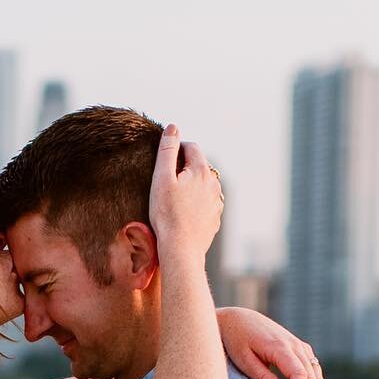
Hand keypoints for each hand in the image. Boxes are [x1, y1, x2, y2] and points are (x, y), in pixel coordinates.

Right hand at [148, 126, 222, 259]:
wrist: (181, 250)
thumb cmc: (167, 215)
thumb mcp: (162, 179)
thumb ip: (167, 151)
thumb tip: (172, 127)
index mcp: (201, 171)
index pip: (191, 147)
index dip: (177, 148)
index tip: (165, 157)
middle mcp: (214, 184)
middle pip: (200, 166)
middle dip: (185, 167)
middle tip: (168, 179)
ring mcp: (216, 203)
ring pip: (205, 186)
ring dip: (192, 186)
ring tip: (176, 197)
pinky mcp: (214, 220)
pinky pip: (206, 205)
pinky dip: (197, 204)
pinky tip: (184, 213)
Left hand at [217, 306, 322, 378]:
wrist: (239, 319)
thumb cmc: (236, 340)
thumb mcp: (242, 358)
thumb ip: (259, 375)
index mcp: (280, 347)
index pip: (299, 375)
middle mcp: (295, 345)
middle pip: (312, 378)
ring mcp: (300, 347)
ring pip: (316, 376)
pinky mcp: (300, 350)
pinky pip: (314, 372)